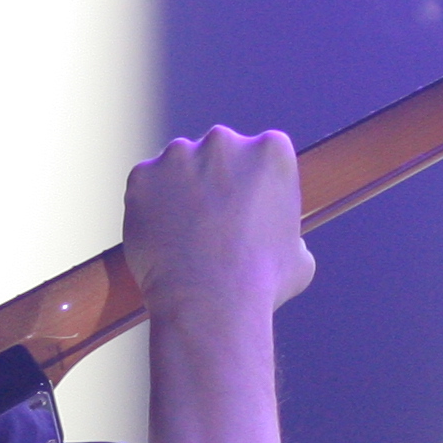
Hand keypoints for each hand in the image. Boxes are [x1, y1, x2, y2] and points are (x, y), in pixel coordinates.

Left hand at [123, 126, 313, 328]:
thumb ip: (288, 234)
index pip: (261, 154)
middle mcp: (224, 141)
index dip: (253, 184)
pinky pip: (146, 186)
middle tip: (211, 222)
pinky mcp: (143, 175)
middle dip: (214, 180)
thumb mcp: (299, 258)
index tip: (245, 209)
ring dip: (179, 190)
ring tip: (183, 235)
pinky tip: (160, 237)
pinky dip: (149, 206)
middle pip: (217, 154)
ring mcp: (179, 155)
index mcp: (271, 150)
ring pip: (178, 167)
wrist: (209, 301)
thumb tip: (284, 241)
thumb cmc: (261, 284)